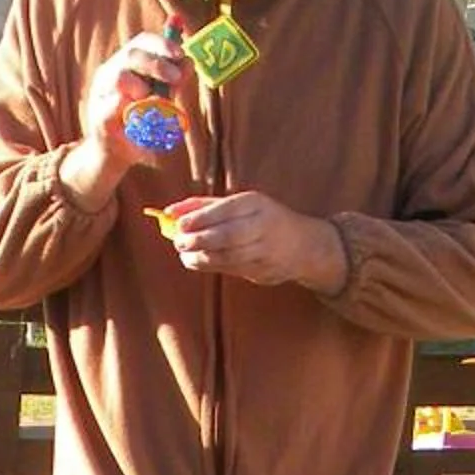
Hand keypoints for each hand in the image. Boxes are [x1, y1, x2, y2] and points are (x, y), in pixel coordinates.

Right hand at [70, 28, 192, 197]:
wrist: (114, 155)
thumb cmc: (139, 123)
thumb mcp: (161, 98)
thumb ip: (173, 81)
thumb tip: (189, 62)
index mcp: (125, 64)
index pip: (142, 42)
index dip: (162, 44)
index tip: (180, 54)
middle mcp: (110, 73)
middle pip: (132, 55)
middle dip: (158, 64)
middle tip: (176, 78)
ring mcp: (101, 94)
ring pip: (120, 76)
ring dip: (143, 87)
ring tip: (151, 103)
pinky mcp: (100, 117)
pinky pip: (115, 105)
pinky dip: (131, 108)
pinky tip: (137, 116)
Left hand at [155, 191, 348, 293]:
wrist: (305, 246)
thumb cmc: (264, 218)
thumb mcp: (241, 204)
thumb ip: (205, 206)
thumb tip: (170, 211)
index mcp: (257, 204)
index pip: (226, 210)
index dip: (201, 218)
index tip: (180, 224)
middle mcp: (263, 226)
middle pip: (228, 235)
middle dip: (199, 240)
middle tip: (179, 242)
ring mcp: (265, 251)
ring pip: (229, 256)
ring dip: (202, 256)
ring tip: (184, 254)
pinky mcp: (263, 271)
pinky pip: (232, 269)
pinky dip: (210, 265)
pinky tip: (196, 261)